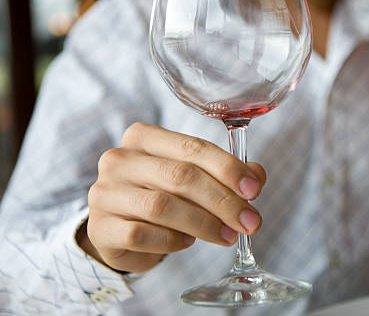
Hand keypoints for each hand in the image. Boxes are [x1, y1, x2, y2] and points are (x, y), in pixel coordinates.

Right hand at [78, 122, 265, 272]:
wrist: (118, 229)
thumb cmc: (160, 196)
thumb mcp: (192, 178)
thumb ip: (225, 173)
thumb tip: (256, 177)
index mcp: (144, 137)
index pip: (193, 147)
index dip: (228, 169)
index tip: (254, 190)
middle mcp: (120, 159)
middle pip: (181, 176)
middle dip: (223, 201)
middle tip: (249, 222)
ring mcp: (105, 193)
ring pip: (162, 206)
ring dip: (204, 224)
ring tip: (227, 235)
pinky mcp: (100, 227)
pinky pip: (143, 234)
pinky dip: (173, 241)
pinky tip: (187, 243)